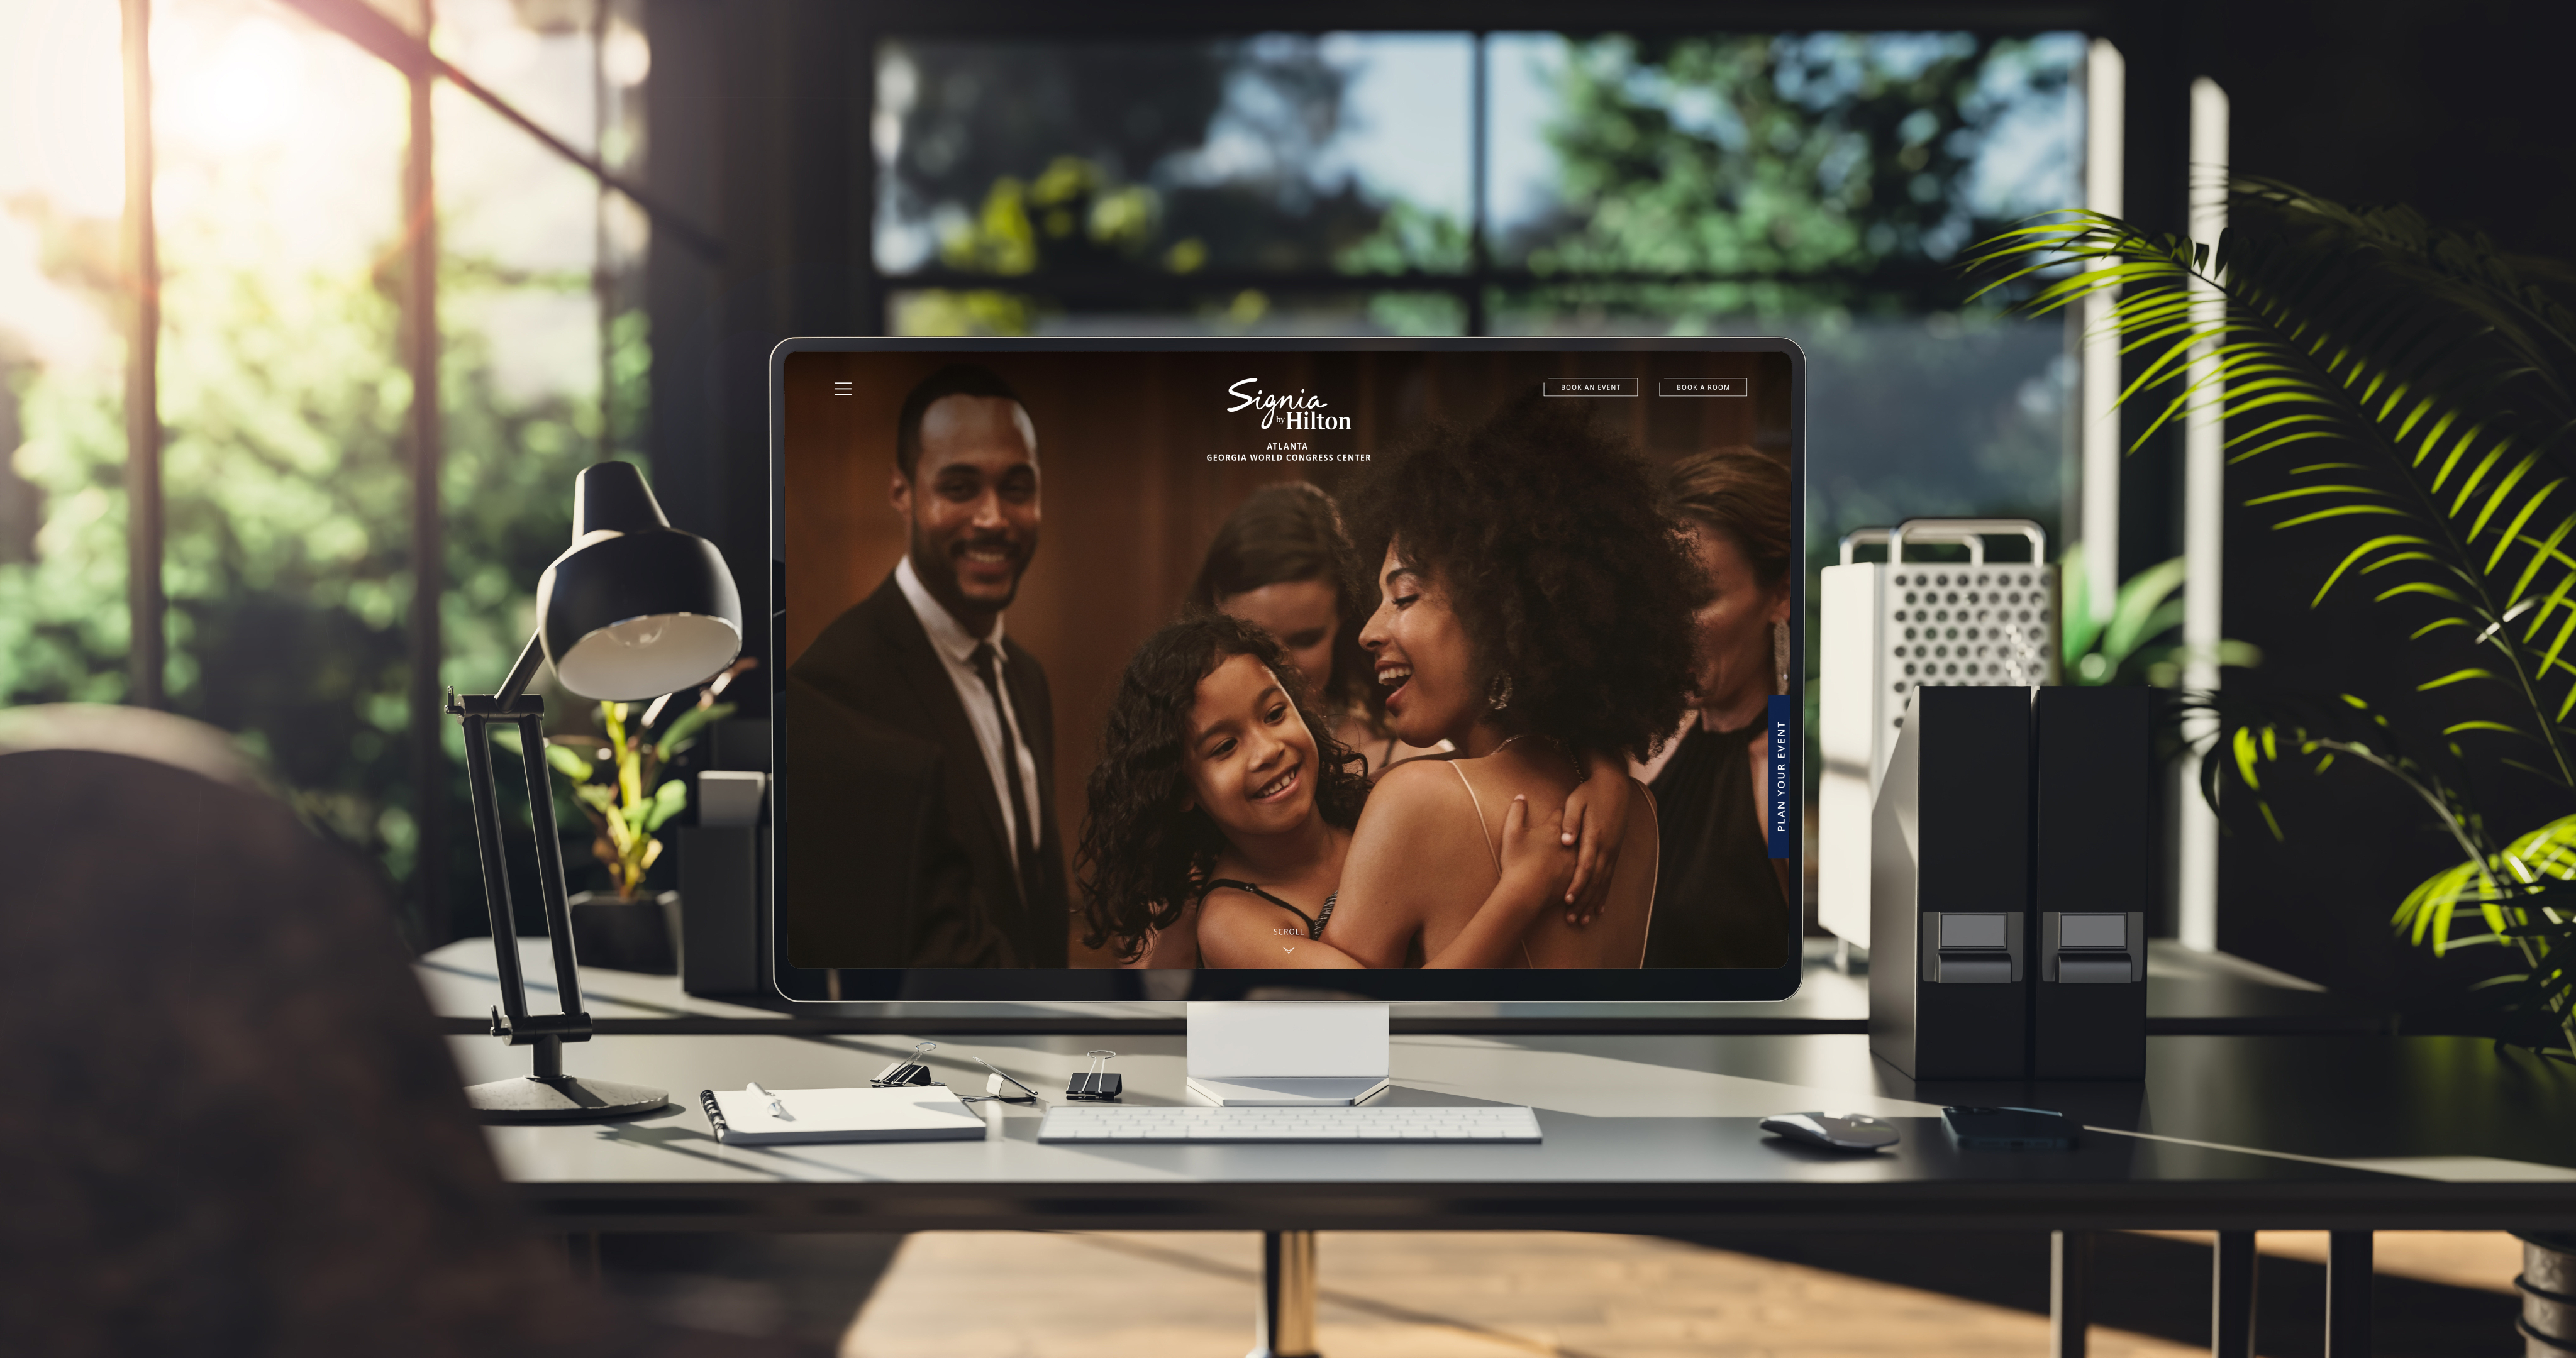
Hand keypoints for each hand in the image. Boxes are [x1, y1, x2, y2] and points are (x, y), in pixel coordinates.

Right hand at [1497, 794, 1576, 916]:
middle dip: (1576, 827)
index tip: (1563, 809)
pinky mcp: (1577, 878)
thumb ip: (1517, 812)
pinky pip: (1583, 871)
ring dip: (1581, 849)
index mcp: (1554, 830)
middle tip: (1579, 824)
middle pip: (1576, 830)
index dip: (1561, 810)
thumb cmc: (1517, 861)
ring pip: (1582, 851)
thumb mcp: (1512, 833)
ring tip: (1581, 850)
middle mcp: (1570, 843)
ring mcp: (1575, 861)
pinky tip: (1582, 870)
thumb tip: (1521, 796)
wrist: (1526, 892)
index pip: (1562, 813)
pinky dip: (1582, 869)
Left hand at [1559, 752, 1630, 924]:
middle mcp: (1606, 847)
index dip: (1577, 884)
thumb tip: (1565, 840)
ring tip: (1583, 920)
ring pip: (1603, 883)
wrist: (1614, 786)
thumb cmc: (1589, 793)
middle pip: (1595, 880)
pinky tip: (1600, 909)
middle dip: (1583, 901)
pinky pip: (1610, 878)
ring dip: (1593, 902)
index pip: (1585, 866)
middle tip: (1572, 919)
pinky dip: (1604, 894)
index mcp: (1595, 836)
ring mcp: (1612, 851)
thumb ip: (1570, 821)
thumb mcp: (1576, 802)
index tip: (1567, 899)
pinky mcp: (1615, 852)